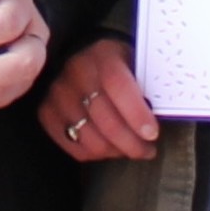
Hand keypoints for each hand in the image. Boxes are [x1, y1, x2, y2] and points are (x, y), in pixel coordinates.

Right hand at [36, 36, 160, 161]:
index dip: (136, 114)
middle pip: (106, 120)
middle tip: (147, 150)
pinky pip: (74, 147)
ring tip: (130, 150)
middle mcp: (76, 73)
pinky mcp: (46, 113)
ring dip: (115, 152)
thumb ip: (148, 84)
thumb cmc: (118, 66)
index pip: (118, 86)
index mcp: (103, 56)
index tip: (152, 134)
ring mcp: (57, 95)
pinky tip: (109, 149)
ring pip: (90, 139)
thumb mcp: (135, 63)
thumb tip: (163, 113)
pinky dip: (95, 154)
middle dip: (132, 143)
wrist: (83, 58)